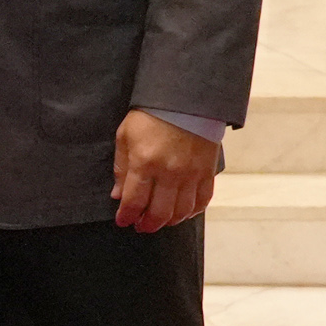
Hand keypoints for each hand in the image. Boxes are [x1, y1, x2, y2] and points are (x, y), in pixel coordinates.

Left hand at [110, 108, 221, 231]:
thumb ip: (121, 167)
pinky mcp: (207, 171)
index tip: (123, 221)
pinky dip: (192, 212)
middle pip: (158, 212)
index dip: (126, 216)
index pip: (133, 201)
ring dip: (168, 221)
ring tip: (159, 221)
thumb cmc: (151, 116)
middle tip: (140, 226)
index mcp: (145, 163)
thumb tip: (118, 195)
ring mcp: (191, 173)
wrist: (185, 98)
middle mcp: (169, 172)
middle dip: (147, 224)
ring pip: (181, 211)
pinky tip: (183, 213)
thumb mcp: (125, 136)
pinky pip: (202, 201)